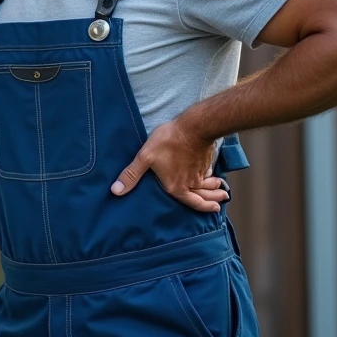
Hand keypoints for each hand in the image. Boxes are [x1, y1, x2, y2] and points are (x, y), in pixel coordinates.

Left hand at [110, 118, 229, 212]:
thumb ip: (131, 175)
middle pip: (205, 196)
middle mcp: (191, 183)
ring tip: (221, 188)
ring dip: (215, 188)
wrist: (194, 127)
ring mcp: (200, 172)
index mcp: (177, 187)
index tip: (214, 210)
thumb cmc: (168, 142)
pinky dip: (213, 176)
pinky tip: (212, 174)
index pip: (194, 203)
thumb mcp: (145, 157)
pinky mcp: (205, 160)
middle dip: (213, 199)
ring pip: (209, 184)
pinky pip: (209, 173)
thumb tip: (115, 191)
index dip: (204, 208)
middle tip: (221, 200)